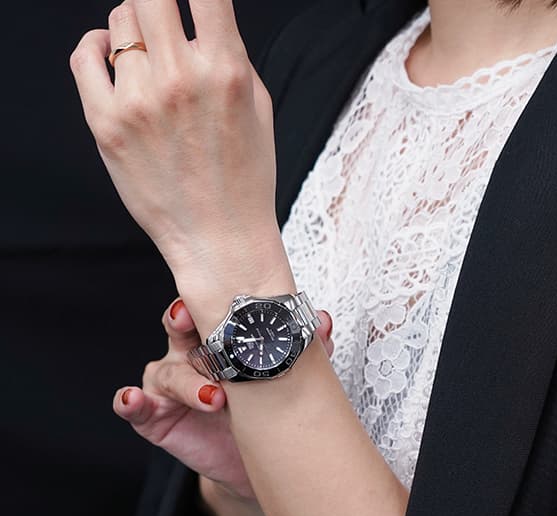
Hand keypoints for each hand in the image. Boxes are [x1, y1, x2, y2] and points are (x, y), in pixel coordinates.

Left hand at [70, 0, 289, 314]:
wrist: (221, 239)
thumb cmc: (246, 178)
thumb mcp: (260, 108)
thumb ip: (232, 54)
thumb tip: (198, 17)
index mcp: (225, 70)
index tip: (192, 0)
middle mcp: (180, 78)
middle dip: (159, 1)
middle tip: (165, 17)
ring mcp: (138, 101)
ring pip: (119, 22)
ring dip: (134, 28)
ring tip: (148, 53)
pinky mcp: (106, 124)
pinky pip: (84, 56)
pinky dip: (96, 45)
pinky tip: (110, 53)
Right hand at [113, 297, 334, 499]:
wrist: (259, 460)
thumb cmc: (269, 410)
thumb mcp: (287, 381)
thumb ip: (303, 352)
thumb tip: (324, 322)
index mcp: (220, 336)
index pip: (213, 309)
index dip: (216, 300)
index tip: (229, 298)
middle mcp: (190, 352)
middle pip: (179, 327)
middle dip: (183, 318)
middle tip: (192, 318)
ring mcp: (170, 383)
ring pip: (167, 371)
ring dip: (187, 382)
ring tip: (213, 397)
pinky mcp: (155, 415)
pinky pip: (136, 407)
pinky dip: (130, 401)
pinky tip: (133, 399)